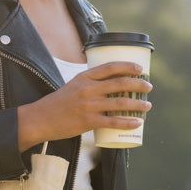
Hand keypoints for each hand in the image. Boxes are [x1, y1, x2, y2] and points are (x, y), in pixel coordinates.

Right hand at [16, 61, 151, 150]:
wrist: (41, 119)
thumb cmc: (59, 103)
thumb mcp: (73, 86)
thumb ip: (90, 84)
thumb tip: (110, 84)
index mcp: (84, 78)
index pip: (110, 67)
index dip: (128, 67)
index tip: (140, 70)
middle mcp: (88, 89)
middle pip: (119, 83)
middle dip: (138, 85)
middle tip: (148, 88)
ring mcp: (88, 105)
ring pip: (120, 102)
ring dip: (138, 104)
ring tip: (147, 105)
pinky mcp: (88, 121)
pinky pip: (113, 121)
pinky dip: (127, 122)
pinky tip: (137, 123)